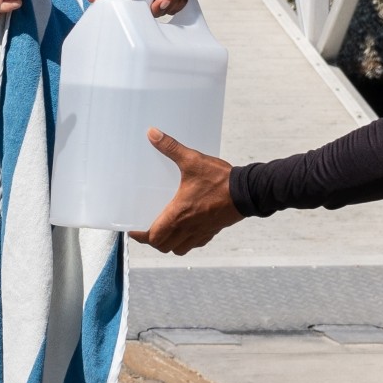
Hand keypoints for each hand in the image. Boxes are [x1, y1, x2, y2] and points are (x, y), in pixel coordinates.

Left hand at [132, 129, 240, 254]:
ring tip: (165, 232)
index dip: (141, 236)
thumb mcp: (193, 160)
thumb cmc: (220, 180)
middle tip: (148, 229)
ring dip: (169, 244)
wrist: (248, 191)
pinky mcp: (212, 231)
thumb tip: (152, 134)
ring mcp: (201, 232)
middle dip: (153, 241)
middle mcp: (188, 228)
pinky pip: (195, 244)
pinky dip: (186, 242)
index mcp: (179, 214)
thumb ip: (171, 147)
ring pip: (179, 249)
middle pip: (163, 246)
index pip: (153, 236)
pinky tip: (186, 230)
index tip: (134, 229)